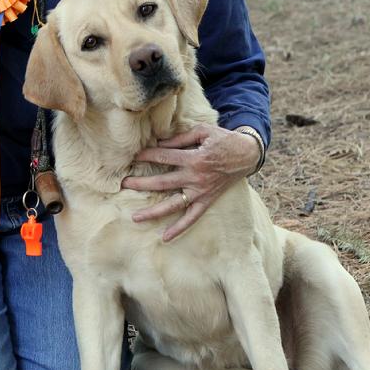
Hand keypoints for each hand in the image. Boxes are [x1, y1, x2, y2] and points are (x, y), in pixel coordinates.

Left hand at [121, 123, 260, 242]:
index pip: (165, 157)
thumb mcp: (203, 131)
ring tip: (135, 218)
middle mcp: (195, 177)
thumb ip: (181, 138)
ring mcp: (201, 191)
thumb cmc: (223, 139)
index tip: (133, 157)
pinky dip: (179, 228)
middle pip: (162, 182)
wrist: (246, 154)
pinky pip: (192, 217)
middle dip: (141, 183)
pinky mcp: (207, 200)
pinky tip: (165, 237)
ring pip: (173, 204)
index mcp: (194, 158)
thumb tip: (160, 143)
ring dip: (153, 212)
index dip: (147, 155)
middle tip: (123, 185)